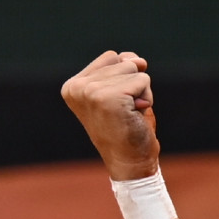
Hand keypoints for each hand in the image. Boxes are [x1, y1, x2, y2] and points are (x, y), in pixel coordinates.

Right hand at [61, 48, 161, 177]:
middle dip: (132, 84)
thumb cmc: (127, 127)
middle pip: (123, 60)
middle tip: (124, 111)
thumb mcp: (121, 89)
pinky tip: (134, 116)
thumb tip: (138, 60)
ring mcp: (90, 92)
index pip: (112, 57)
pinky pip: (143, 79)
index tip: (116, 104)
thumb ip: (124, 67)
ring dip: (140, 91)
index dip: (123, 78)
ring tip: (129, 113)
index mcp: (73, 86)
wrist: (130, 162)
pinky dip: (146, 98)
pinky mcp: (109, 98)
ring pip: (134, 68)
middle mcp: (77, 87)